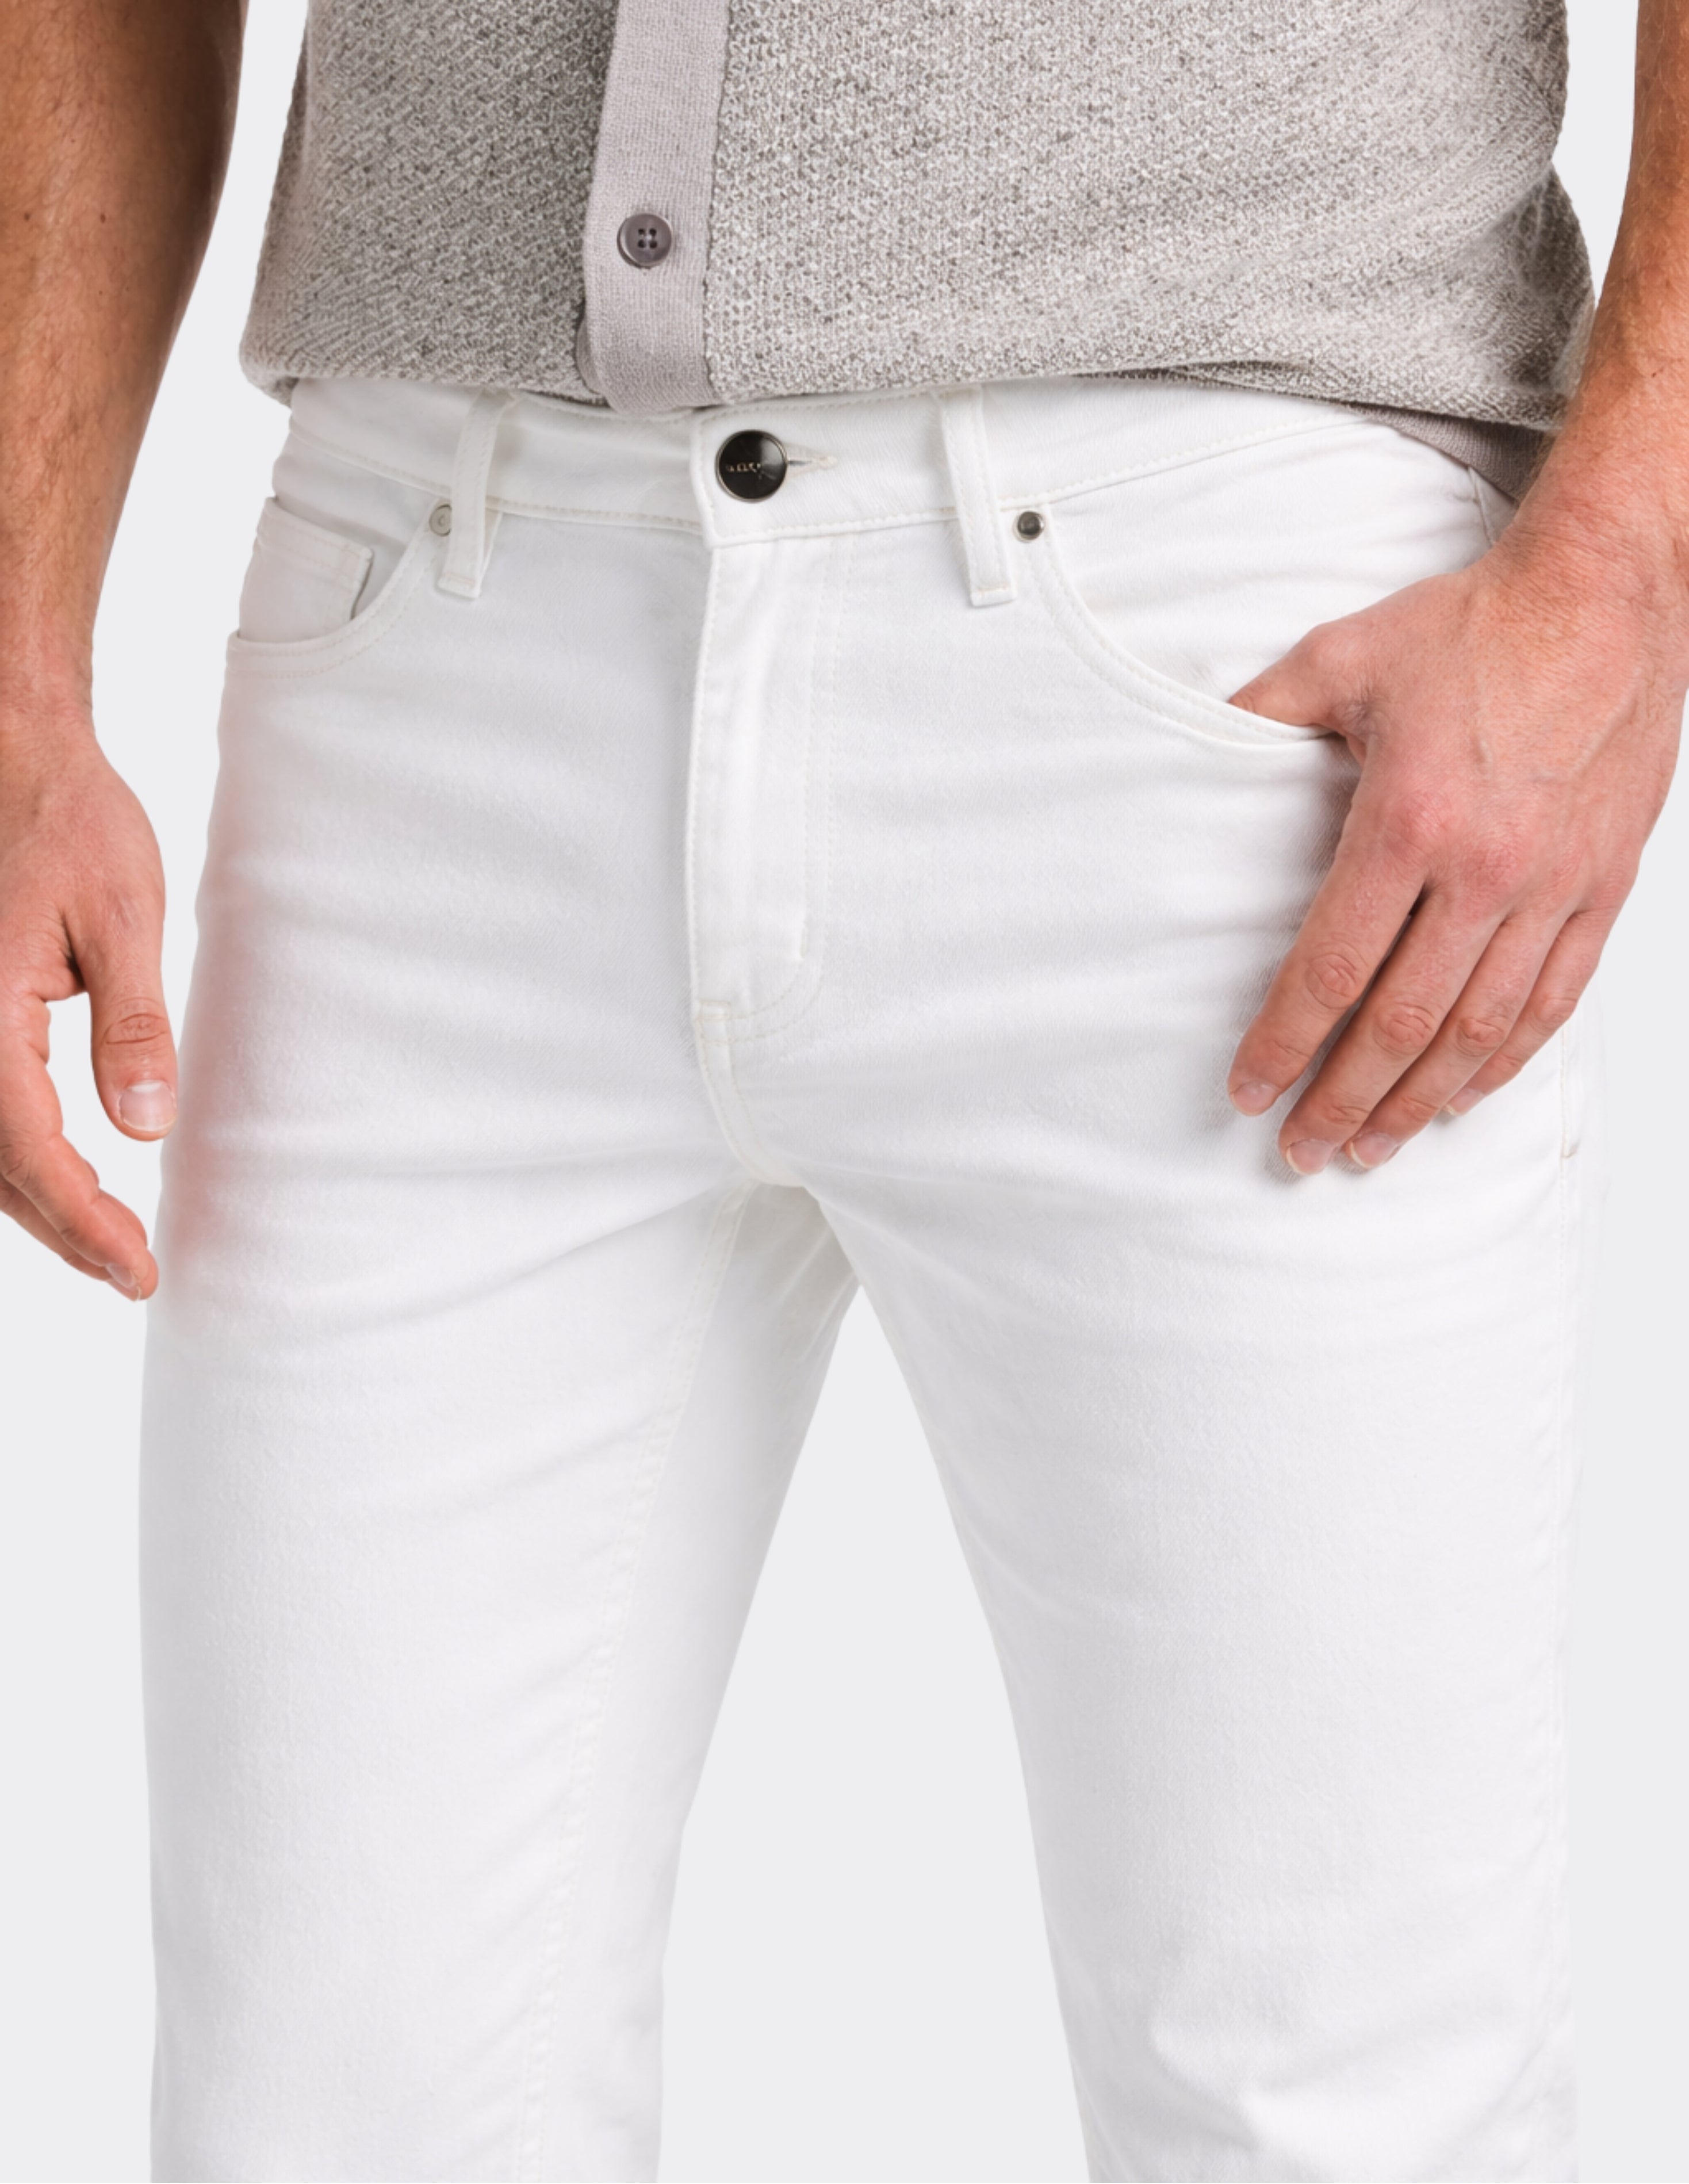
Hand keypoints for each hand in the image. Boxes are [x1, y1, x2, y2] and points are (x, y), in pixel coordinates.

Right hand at [0, 703, 175, 1293]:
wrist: (17, 758)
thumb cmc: (71, 821)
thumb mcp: (124, 916)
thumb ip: (131, 1025)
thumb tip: (146, 1128)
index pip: (29, 1150)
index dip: (82, 1220)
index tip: (136, 1269)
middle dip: (64, 1228)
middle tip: (133, 1275)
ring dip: (38, 1200)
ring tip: (108, 1246)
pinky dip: (17, 1155)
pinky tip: (63, 1180)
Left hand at [1225, 515, 1687, 1171]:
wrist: (1609, 593)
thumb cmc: (1476, 625)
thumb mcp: (1341, 658)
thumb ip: (1260, 715)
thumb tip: (1192, 744)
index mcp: (1407, 822)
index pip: (1328, 969)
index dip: (1283, 1044)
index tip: (1249, 1092)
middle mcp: (1484, 870)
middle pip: (1401, 1023)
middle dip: (1344, 1100)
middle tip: (1301, 1152)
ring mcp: (1552, 885)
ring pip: (1481, 1030)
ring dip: (1421, 1102)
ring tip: (1373, 1148)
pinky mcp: (1604, 884)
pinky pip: (1555, 998)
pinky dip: (1508, 1060)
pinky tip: (1465, 1095)